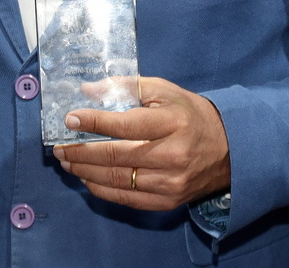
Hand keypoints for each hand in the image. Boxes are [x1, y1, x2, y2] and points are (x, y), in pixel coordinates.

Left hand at [52, 76, 229, 210]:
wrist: (229, 150)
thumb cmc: (191, 114)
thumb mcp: (165, 91)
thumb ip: (126, 86)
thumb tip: (87, 90)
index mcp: (173, 122)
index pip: (126, 125)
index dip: (94, 122)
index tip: (70, 119)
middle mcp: (172, 155)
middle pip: (117, 156)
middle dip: (81, 152)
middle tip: (59, 147)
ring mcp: (170, 182)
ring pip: (118, 180)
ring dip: (86, 171)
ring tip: (67, 161)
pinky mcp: (167, 201)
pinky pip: (126, 198)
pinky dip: (101, 189)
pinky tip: (87, 178)